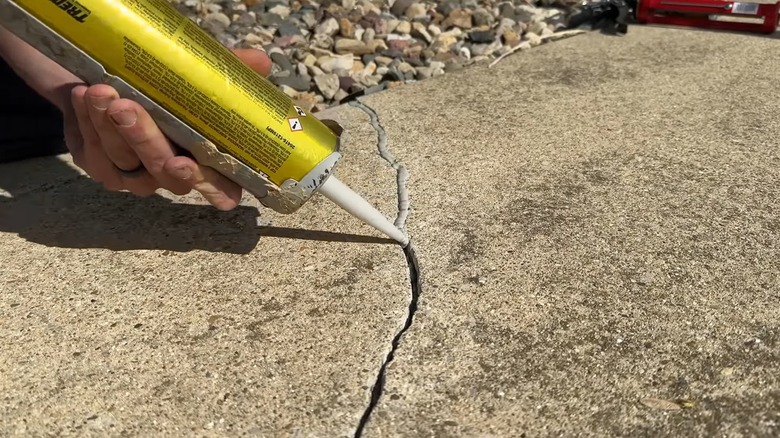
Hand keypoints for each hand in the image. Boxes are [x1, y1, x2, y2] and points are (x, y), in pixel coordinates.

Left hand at [66, 48, 271, 209]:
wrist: (113, 83)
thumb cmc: (166, 88)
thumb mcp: (199, 78)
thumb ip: (226, 76)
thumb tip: (261, 62)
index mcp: (208, 164)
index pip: (221, 189)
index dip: (212, 188)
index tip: (188, 163)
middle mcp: (174, 177)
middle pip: (164, 174)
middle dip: (145, 140)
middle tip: (128, 109)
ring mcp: (136, 177)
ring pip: (124, 160)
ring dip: (109, 126)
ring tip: (101, 92)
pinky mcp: (101, 168)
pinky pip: (94, 152)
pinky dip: (88, 121)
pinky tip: (85, 97)